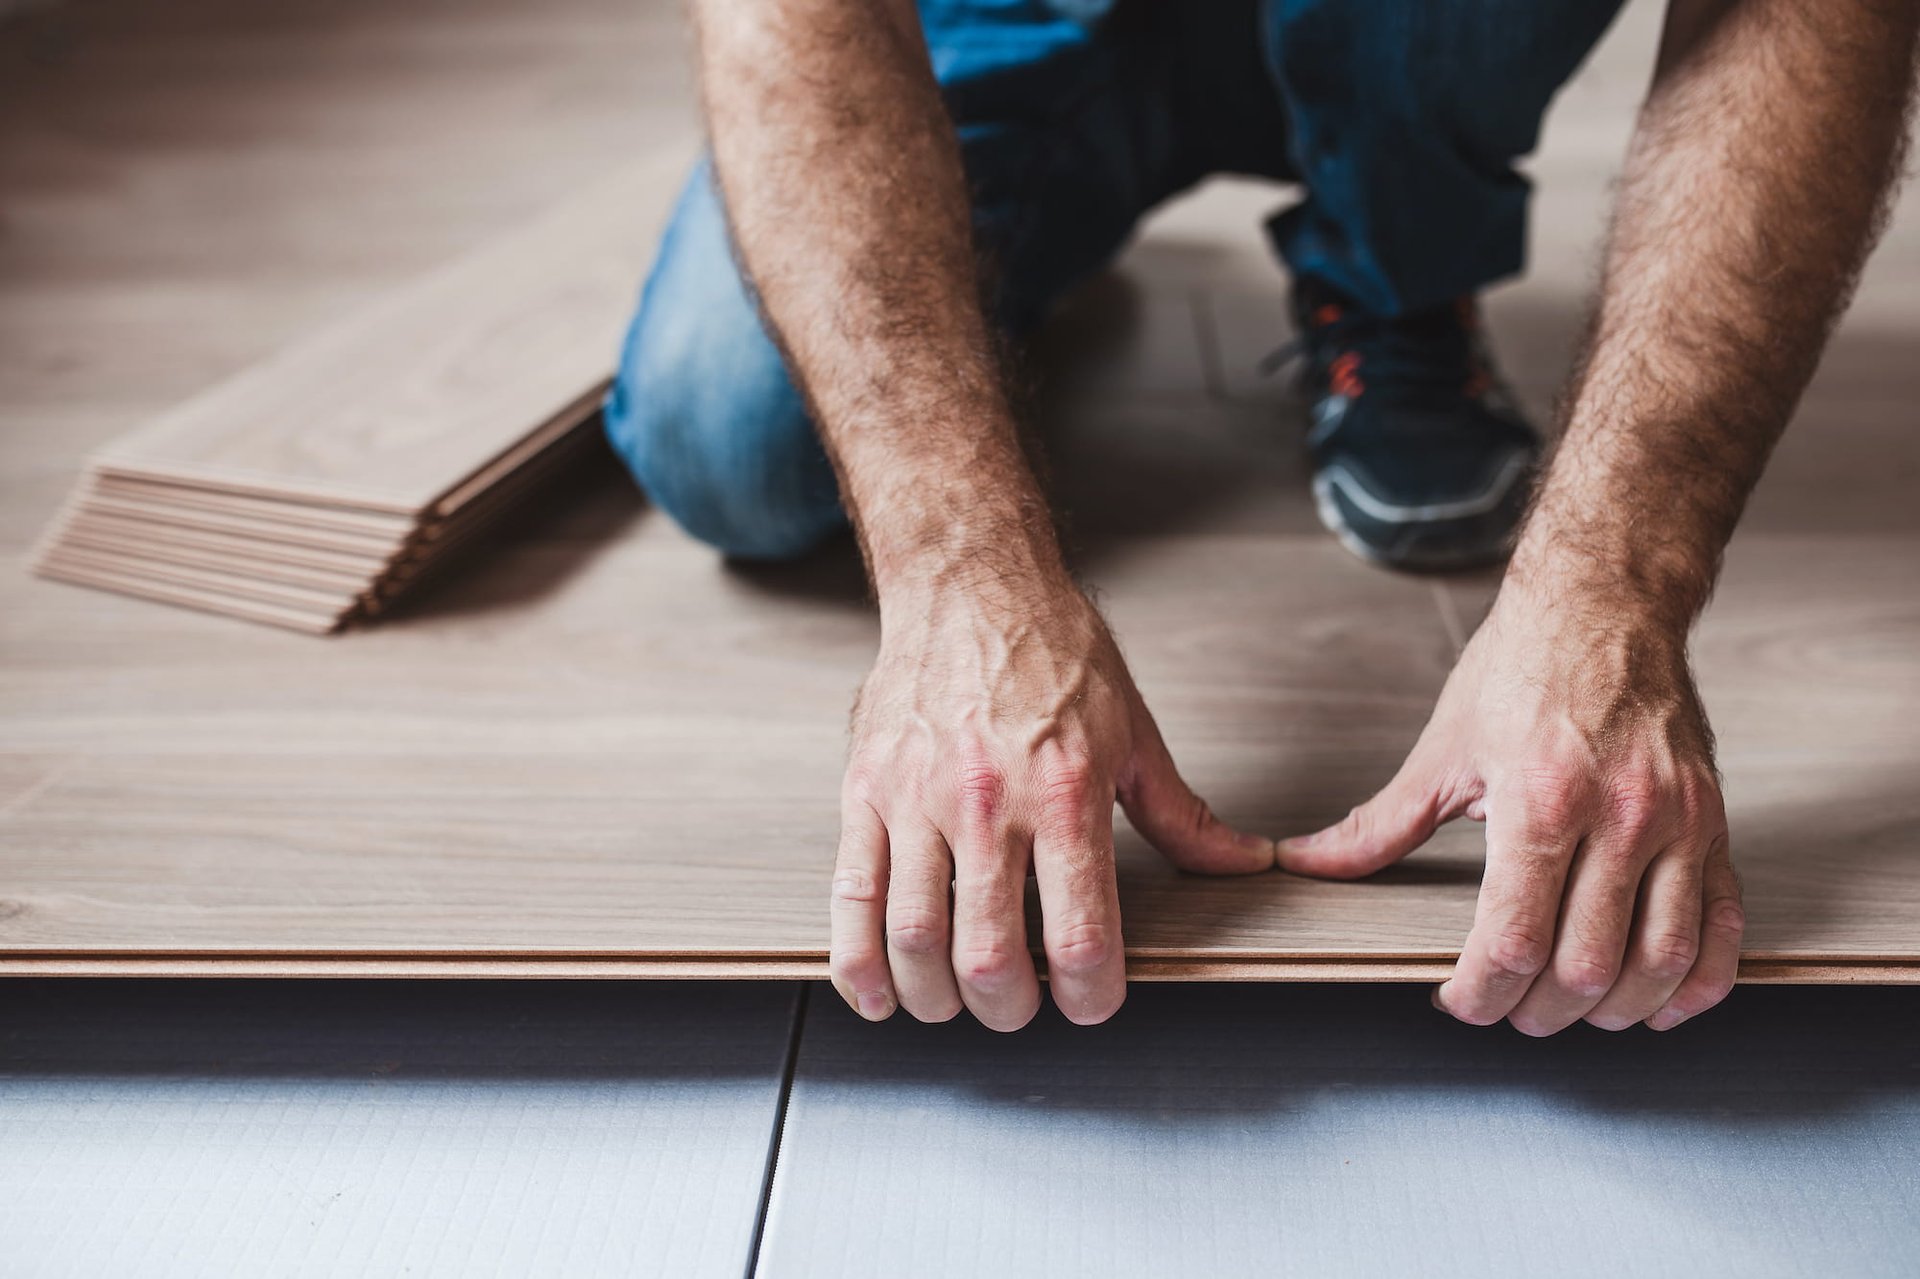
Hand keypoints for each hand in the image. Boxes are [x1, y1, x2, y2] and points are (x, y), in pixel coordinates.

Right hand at [828, 580, 1274, 1029]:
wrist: (970, 586)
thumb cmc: (1050, 652)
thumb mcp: (1133, 733)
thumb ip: (1181, 816)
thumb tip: (1244, 863)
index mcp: (1064, 792)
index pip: (1078, 936)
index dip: (1089, 996)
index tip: (1091, 1002)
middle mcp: (987, 802)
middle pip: (987, 957)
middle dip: (1010, 1009)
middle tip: (1021, 1007)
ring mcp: (916, 800)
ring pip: (914, 940)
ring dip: (937, 999)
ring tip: (957, 1002)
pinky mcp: (865, 793)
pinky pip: (850, 898)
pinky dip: (859, 964)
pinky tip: (880, 992)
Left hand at [1276, 585, 1743, 1034]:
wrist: (1605, 604)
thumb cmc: (1522, 669)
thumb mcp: (1441, 750)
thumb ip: (1379, 824)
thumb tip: (1307, 862)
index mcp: (1541, 799)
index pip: (1514, 942)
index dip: (1480, 995)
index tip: (1457, 1002)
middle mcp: (1619, 815)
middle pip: (1584, 967)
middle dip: (1537, 1012)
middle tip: (1506, 1010)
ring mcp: (1678, 822)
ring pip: (1659, 961)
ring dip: (1612, 1011)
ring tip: (1571, 1012)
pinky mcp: (1715, 823)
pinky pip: (1725, 928)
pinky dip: (1696, 984)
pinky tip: (1656, 1001)